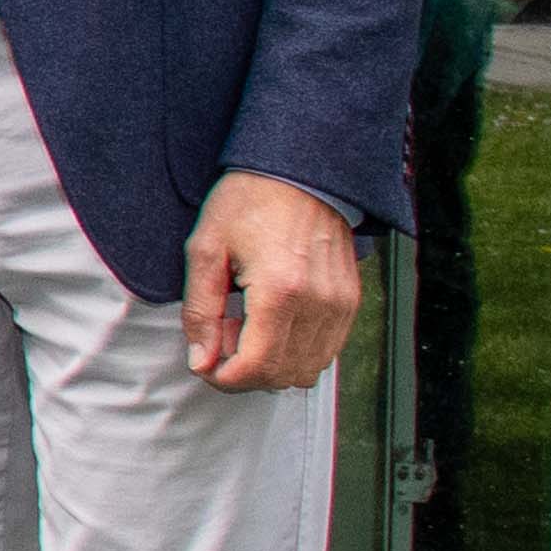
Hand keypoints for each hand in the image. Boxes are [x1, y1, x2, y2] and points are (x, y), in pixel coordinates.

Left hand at [183, 171, 361, 388]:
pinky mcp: (350, 301)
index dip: (224, 378)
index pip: (257, 368)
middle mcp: (319, 302)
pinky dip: (296, 351)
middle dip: (244, 372)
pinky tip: (272, 322)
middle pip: (283, 376)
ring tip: (246, 326)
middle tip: (222, 337)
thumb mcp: (206, 250)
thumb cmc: (251, 201)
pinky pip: (326, 351)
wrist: (298, 173)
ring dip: (272, 363)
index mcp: (281, 291)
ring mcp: (340, 304)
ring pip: (307, 369)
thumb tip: (201, 358)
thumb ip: (200, 312)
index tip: (206, 364)